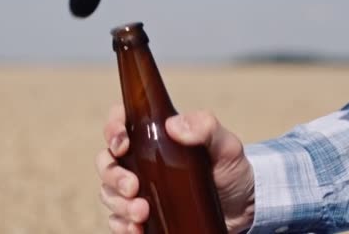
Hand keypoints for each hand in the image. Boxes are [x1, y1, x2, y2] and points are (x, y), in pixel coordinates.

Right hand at [95, 104, 254, 233]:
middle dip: (113, 175)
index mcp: (153, 137)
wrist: (243, 208)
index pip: (119, 124)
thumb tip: (174, 126)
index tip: (122, 144)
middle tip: (133, 187)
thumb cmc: (230, 170)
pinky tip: (136, 229)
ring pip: (108, 192)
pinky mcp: (142, 216)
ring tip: (142, 213)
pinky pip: (118, 220)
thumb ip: (205, 127)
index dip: (112, 130)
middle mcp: (139, 161)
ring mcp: (139, 189)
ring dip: (119, 204)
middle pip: (106, 162)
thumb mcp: (225, 146)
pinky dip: (121, 225)